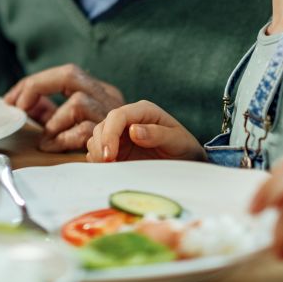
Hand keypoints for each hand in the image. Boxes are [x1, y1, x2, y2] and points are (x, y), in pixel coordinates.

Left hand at [3, 65, 123, 152]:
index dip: (34, 83)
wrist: (144, 166)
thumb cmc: (104, 146)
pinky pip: (84, 132)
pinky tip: (52, 147)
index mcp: (99, 90)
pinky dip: (62, 139)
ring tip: (43, 137)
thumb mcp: (71, 124)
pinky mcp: (114, 138)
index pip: (66, 72)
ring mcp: (113, 115)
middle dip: (37, 86)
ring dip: (53, 120)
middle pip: (71, 74)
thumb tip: (21, 103)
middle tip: (19, 107)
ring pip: (78, 102)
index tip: (11, 100)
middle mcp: (108, 97)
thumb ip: (49, 112)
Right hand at [86, 100, 205, 161]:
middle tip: (109, 166)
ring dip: (98, 153)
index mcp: (143, 111)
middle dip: (101, 146)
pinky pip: (97, 151)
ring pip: (96, 138)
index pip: (117, 116)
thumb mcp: (177, 141)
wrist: (186, 162)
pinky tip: (109, 170)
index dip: (109, 134)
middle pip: (102, 127)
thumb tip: (133, 131)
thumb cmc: (184, 148)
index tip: (109, 156)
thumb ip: (158, 134)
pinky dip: (98, 160)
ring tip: (110, 169)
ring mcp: (120, 134)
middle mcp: (128, 120)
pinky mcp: (115, 149)